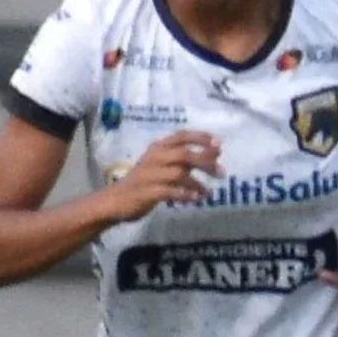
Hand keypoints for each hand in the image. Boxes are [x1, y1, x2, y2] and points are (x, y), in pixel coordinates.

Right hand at [104, 130, 221, 221]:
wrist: (115, 201)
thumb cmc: (145, 181)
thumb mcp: (165, 165)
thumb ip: (187, 159)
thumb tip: (215, 152)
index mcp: (158, 147)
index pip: (182, 136)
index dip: (201, 138)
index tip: (219, 145)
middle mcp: (154, 157)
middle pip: (184, 154)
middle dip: (206, 162)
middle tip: (222, 173)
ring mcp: (149, 174)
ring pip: (179, 174)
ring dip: (198, 183)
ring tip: (209, 193)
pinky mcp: (147, 192)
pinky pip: (170, 191)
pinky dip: (186, 195)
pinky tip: (195, 199)